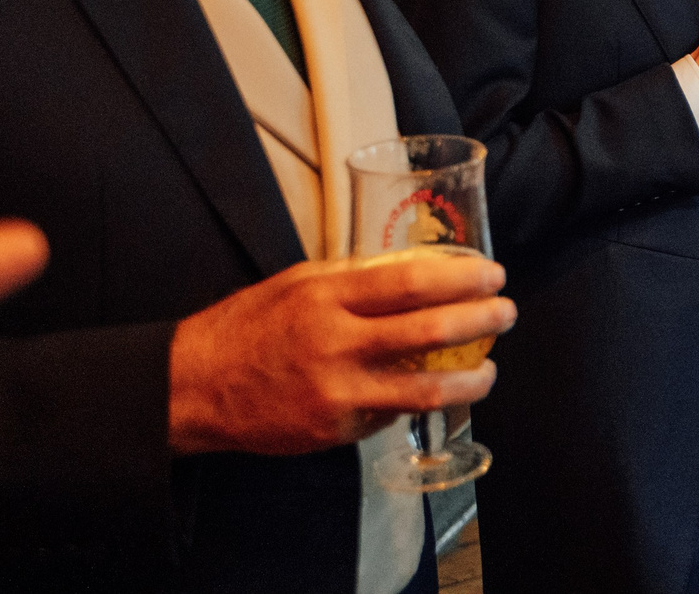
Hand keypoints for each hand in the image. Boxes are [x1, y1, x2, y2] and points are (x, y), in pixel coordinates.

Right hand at [167, 250, 513, 458]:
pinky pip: (389, 414)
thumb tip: (412, 268)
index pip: (411, 282)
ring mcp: (336, 391)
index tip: (492, 274)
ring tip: (490, 370)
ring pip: (423, 388)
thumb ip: (352, 278)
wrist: (192, 387)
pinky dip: (418, 402)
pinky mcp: (333, 429)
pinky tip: (436, 393)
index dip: (461, 278)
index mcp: (327, 296)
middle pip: (428, 330)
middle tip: (506, 312)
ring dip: (469, 380)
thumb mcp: (297, 283)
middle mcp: (335, 343)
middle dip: (480, 320)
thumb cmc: (247, 326)